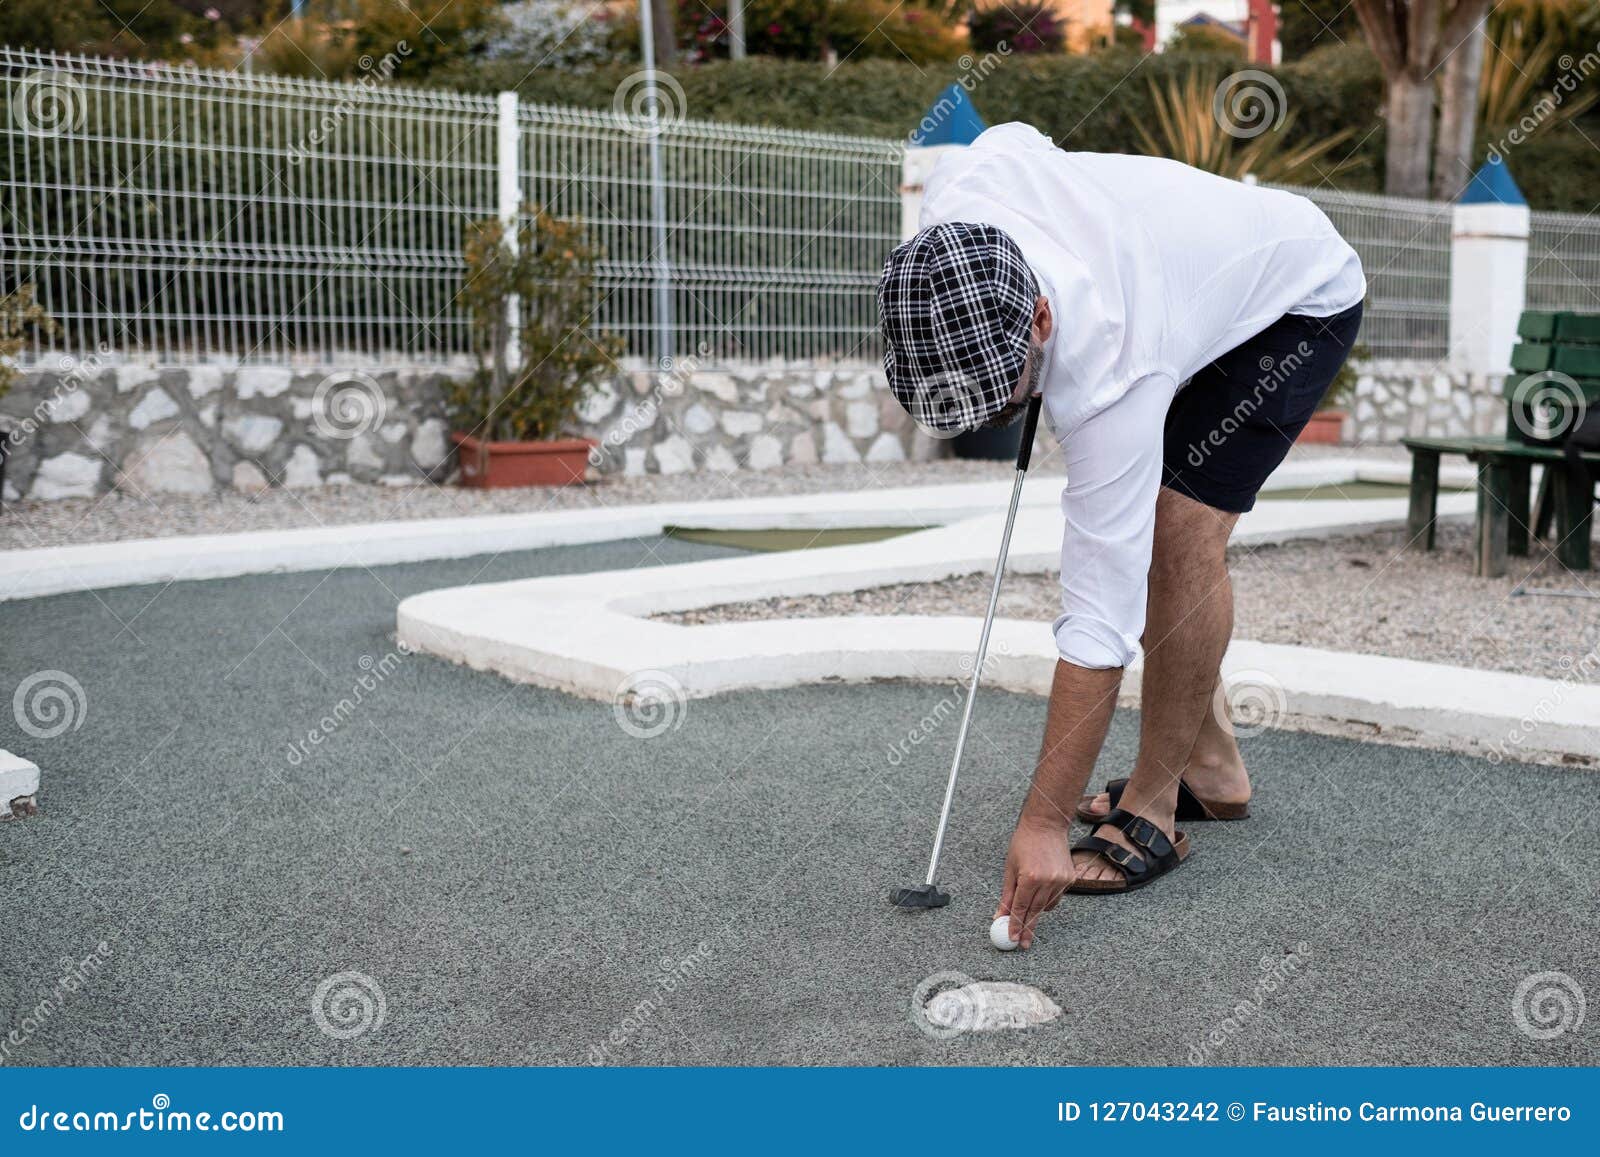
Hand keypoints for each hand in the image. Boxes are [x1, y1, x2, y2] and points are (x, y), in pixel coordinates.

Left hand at [995, 817, 1074, 948]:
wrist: (1046, 825)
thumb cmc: (1024, 842)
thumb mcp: (1010, 868)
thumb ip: (1006, 895)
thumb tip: (1000, 915)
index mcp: (1030, 877)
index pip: (1021, 908)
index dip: (1015, 925)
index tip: (1013, 938)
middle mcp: (1048, 881)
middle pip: (1035, 911)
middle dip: (1027, 929)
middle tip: (1023, 943)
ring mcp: (1061, 880)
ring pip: (1047, 906)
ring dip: (1037, 914)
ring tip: (1028, 921)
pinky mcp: (1070, 878)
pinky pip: (1056, 897)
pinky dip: (1047, 901)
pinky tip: (1039, 899)